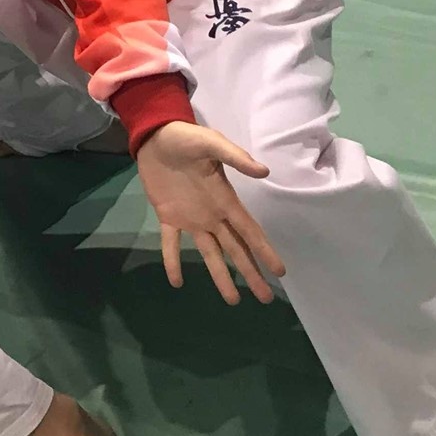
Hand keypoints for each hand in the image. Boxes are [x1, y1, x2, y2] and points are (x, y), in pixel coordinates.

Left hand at [135, 121, 285, 304]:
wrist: (155, 135)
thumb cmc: (186, 138)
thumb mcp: (212, 143)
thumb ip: (236, 158)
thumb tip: (264, 171)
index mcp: (225, 199)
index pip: (249, 231)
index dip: (264, 251)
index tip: (280, 272)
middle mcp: (212, 214)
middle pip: (235, 249)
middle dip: (250, 272)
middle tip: (265, 298)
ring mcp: (190, 218)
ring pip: (209, 253)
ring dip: (220, 276)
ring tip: (233, 300)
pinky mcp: (168, 216)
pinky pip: (171, 243)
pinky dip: (172, 261)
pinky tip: (176, 281)